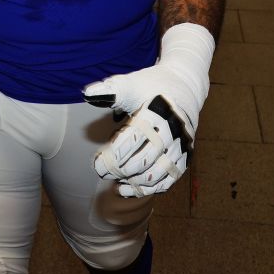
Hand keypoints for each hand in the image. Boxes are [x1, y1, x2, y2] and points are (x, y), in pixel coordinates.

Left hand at [83, 24, 213, 197]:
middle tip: (103, 172)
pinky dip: (149, 189)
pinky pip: (169, 179)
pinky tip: (128, 189)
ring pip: (158, 174)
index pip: (133, 140)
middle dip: (121, 170)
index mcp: (157, 113)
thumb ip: (111, 91)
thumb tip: (87, 94)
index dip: (113, 156)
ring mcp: (181, 146)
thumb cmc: (150, 85)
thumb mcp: (131, 84)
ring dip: (134, 181)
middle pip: (145, 161)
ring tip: (116, 181)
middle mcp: (173, 131)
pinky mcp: (185, 156)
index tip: (97, 164)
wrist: (183, 87)